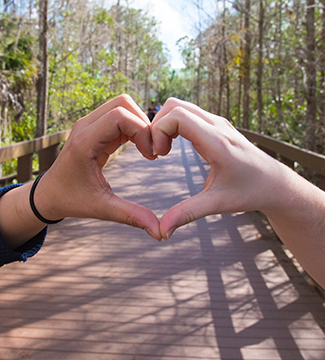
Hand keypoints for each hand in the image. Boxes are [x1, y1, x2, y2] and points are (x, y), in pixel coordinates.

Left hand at [36, 94, 160, 239]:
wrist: (48, 194)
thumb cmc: (71, 200)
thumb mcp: (102, 208)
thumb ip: (131, 216)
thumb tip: (159, 232)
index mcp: (85, 142)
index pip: (120, 116)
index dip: (142, 131)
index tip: (151, 156)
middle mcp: (86, 126)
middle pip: (123, 103)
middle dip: (144, 124)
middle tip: (152, 150)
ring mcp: (89, 125)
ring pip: (122, 107)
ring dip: (139, 125)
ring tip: (147, 150)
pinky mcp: (94, 129)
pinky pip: (119, 118)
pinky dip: (133, 128)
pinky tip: (140, 148)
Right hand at [151, 98, 291, 238]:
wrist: (275, 183)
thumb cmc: (250, 192)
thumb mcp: (217, 203)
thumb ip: (187, 214)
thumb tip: (161, 231)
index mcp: (216, 141)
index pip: (177, 116)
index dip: (158, 131)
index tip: (157, 155)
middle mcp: (217, 126)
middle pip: (174, 106)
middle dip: (157, 126)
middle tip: (156, 152)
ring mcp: (218, 123)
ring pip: (180, 107)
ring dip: (165, 125)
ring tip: (163, 150)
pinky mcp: (217, 126)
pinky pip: (188, 114)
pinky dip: (173, 126)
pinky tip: (173, 147)